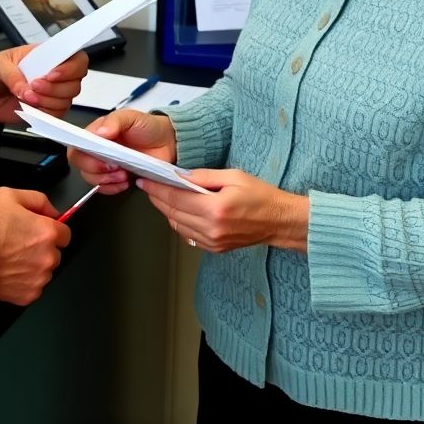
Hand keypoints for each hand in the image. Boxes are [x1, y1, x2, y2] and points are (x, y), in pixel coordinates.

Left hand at [0, 46, 87, 123]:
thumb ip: (12, 76)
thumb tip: (25, 90)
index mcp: (46, 56)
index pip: (75, 58)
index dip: (70, 68)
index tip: (52, 74)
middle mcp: (52, 74)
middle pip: (75, 82)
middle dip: (55, 88)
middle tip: (34, 86)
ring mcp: (49, 93)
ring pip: (66, 100)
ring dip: (48, 101)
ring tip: (28, 97)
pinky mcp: (42, 110)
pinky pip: (55, 115)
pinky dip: (44, 113)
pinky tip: (30, 107)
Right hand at [0, 187, 70, 304]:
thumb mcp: (10, 195)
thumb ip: (38, 200)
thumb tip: (52, 211)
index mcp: (47, 232)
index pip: (65, 233)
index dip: (51, 229)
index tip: (38, 230)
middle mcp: (47, 257)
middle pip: (55, 253)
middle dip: (41, 248)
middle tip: (18, 243)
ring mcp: (37, 278)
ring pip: (43, 271)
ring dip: (33, 266)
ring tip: (9, 257)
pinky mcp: (26, 296)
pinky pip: (32, 287)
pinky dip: (23, 282)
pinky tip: (7, 270)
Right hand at [67, 110, 177, 194]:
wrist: (168, 143)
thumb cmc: (148, 127)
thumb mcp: (132, 117)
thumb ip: (115, 121)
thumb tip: (99, 132)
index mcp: (96, 133)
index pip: (76, 145)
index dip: (84, 155)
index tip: (103, 158)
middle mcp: (97, 149)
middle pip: (80, 164)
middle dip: (96, 170)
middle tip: (115, 168)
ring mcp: (105, 165)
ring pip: (90, 178)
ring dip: (106, 180)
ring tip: (124, 174)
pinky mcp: (115, 178)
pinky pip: (103, 188)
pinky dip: (113, 188)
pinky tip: (126, 182)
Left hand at [136, 169, 308, 252]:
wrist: (279, 221)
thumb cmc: (260, 196)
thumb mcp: (233, 176)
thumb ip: (204, 176)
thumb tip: (180, 175)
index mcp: (215, 209)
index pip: (176, 198)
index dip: (157, 189)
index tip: (145, 181)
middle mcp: (211, 228)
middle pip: (172, 213)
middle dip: (158, 198)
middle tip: (149, 186)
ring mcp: (213, 241)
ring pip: (177, 226)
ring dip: (167, 211)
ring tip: (162, 196)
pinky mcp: (215, 248)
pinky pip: (188, 235)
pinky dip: (179, 222)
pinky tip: (180, 211)